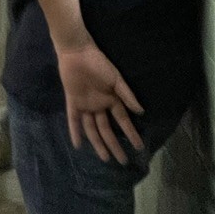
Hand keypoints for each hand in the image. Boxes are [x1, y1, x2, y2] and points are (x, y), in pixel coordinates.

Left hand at [55, 40, 144, 164]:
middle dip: (114, 145)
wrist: (78, 52)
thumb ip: (127, 95)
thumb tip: (141, 111)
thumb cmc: (99, 64)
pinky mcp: (73, 102)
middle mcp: (99, 106)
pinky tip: (78, 145)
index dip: (130, 134)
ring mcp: (86, 106)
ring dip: (97, 143)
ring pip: (92, 129)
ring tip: (104, 158)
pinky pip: (73, 120)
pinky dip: (75, 132)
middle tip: (121, 161)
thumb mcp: (116, 79)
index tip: (138, 147)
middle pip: (107, 130)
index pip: (123, 121)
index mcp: (111, 100)